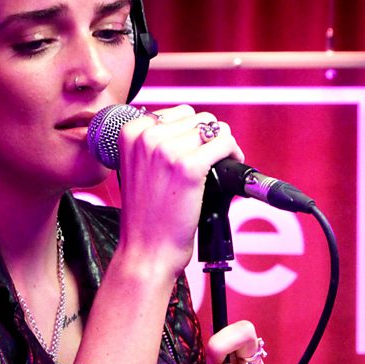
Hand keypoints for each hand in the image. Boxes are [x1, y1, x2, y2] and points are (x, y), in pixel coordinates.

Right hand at [113, 105, 244, 275]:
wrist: (146, 251)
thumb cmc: (147, 215)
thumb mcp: (139, 168)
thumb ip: (156, 143)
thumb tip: (193, 126)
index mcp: (131, 132)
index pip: (178, 113)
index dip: (193, 131)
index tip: (197, 149)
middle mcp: (146, 136)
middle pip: (197, 118)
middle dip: (208, 138)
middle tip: (210, 161)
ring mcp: (166, 150)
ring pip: (213, 129)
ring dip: (222, 145)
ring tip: (219, 166)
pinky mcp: (188, 167)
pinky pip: (224, 143)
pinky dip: (233, 153)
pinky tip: (230, 168)